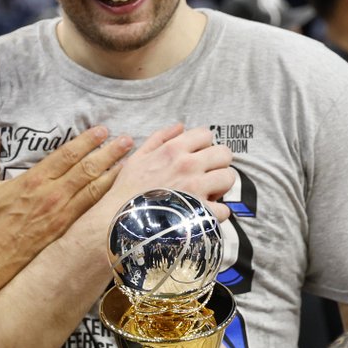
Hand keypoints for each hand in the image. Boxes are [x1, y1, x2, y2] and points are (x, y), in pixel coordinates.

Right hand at [0, 125, 130, 274]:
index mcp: (34, 181)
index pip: (67, 155)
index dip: (87, 141)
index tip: (102, 131)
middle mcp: (52, 196)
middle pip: (87, 169)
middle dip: (108, 153)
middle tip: (125, 140)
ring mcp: (62, 215)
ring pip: (94, 189)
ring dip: (113, 173)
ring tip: (130, 160)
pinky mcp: (66, 231)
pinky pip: (91, 211)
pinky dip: (107, 198)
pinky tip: (119, 191)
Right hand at [104, 124, 235, 221]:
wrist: (118, 220)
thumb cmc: (126, 190)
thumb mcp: (137, 157)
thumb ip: (160, 138)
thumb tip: (180, 126)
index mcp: (173, 149)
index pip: (206, 134)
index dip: (204, 145)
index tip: (197, 157)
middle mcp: (188, 165)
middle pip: (224, 154)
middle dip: (217, 164)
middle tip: (206, 175)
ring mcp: (196, 189)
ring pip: (229, 178)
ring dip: (220, 186)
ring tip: (206, 194)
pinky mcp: (200, 212)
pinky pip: (224, 210)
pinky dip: (216, 213)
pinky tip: (203, 213)